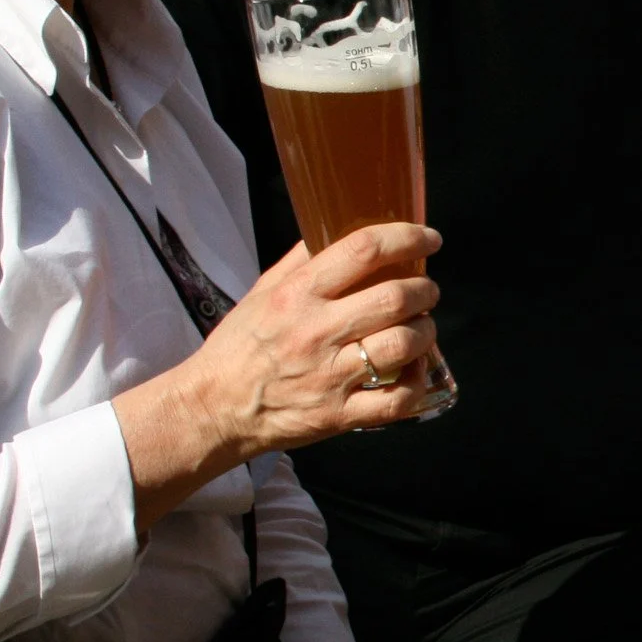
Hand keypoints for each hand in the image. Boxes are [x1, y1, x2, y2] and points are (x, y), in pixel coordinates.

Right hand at [113, 223, 442, 527]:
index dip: (407, 239)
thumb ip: (301, 261)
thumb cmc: (238, 347)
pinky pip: (397, 400)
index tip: (429, 239)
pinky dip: (416, 383)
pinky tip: (412, 371)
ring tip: (421, 328)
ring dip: (425, 332)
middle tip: (427, 290)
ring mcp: (330, 375)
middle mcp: (316, 331)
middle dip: (425, 290)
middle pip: (394, 298)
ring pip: (403, 345)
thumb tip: (334, 226)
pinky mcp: (339, 415)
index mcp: (297, 294)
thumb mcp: (261, 292)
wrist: (213, 408)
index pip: (364, 251)